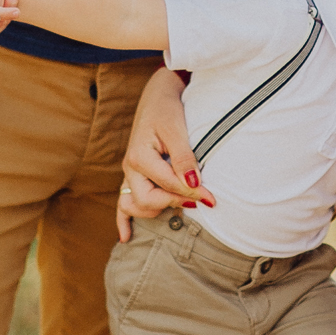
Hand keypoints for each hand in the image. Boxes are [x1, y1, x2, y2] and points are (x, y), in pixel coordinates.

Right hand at [117, 67, 215, 241]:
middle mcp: (130, 167)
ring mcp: (129, 173)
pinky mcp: (132, 176)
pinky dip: (124, 221)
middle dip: (175, 202)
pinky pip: (122, 204)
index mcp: (139, 156)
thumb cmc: (168, 110)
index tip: (213, 198)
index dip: (193, 192)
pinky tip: (127, 237)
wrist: (157, 97)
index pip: (168, 185)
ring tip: (180, 205)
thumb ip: (184, 157)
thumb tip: (193, 182)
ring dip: (157, 210)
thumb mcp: (177, 129)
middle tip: (200, 199)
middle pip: (148, 200)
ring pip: (135, 205)